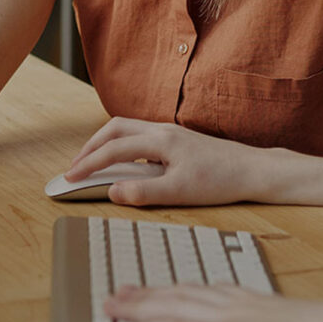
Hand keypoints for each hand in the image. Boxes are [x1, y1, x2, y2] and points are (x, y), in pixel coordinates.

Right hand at [65, 117, 269, 205]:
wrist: (252, 170)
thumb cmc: (220, 181)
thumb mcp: (180, 193)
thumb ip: (143, 192)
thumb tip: (112, 191)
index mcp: (160, 141)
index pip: (113, 149)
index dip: (88, 163)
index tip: (70, 177)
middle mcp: (163, 130)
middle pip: (114, 128)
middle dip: (90, 146)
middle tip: (76, 167)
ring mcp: (170, 132)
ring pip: (127, 129)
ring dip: (105, 143)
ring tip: (94, 163)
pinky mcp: (178, 139)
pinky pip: (140, 135)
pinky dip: (122, 144)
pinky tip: (125, 163)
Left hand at [106, 285, 322, 321]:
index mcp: (254, 301)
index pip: (206, 291)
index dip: (178, 290)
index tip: (161, 288)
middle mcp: (235, 303)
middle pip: (180, 294)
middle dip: (148, 293)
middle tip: (120, 291)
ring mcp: (226, 318)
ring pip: (167, 308)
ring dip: (135, 307)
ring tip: (109, 306)